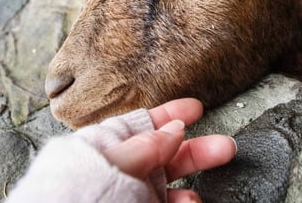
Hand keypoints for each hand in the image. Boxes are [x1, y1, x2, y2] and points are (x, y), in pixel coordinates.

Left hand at [101, 98, 235, 202]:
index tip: (194, 108)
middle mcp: (122, 176)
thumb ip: (145, 146)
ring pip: (173, 192)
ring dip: (190, 193)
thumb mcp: (113, 164)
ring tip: (193, 201)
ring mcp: (132, 200)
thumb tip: (175, 129)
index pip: (142, 127)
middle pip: (166, 158)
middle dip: (197, 152)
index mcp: (107, 152)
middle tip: (225, 148)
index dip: (169, 116)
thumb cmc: (76, 197)